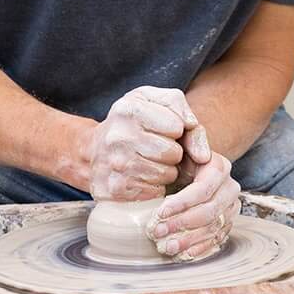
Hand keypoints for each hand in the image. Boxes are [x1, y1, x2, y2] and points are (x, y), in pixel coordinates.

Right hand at [89, 86, 200, 202]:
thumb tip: (201, 150)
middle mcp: (118, 137)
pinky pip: (154, 192)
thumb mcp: (153, 101)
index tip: (166, 129)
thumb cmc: (131, 122)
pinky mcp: (114, 190)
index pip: (177, 126)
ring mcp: (114, 165)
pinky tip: (142, 176)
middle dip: (173, 152)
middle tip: (160, 148)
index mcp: (128, 109)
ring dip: (166, 170)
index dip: (177, 129)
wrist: (92, 150)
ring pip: (166, 174)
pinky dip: (154, 186)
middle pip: (172, 153)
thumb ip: (181, 111)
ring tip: (151, 161)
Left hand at [146, 152, 240, 261]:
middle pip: (209, 211)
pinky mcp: (227, 224)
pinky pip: (216, 241)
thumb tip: (203, 155)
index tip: (160, 212)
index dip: (182, 203)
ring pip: (212, 228)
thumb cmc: (178, 159)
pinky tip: (182, 253)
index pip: (203, 189)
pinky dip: (199, 249)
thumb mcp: (181, 144)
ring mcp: (230, 208)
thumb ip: (190, 140)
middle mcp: (230, 188)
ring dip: (188, 240)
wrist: (185, 172)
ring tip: (165, 246)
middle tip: (157, 232)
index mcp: (219, 167)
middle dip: (181, 223)